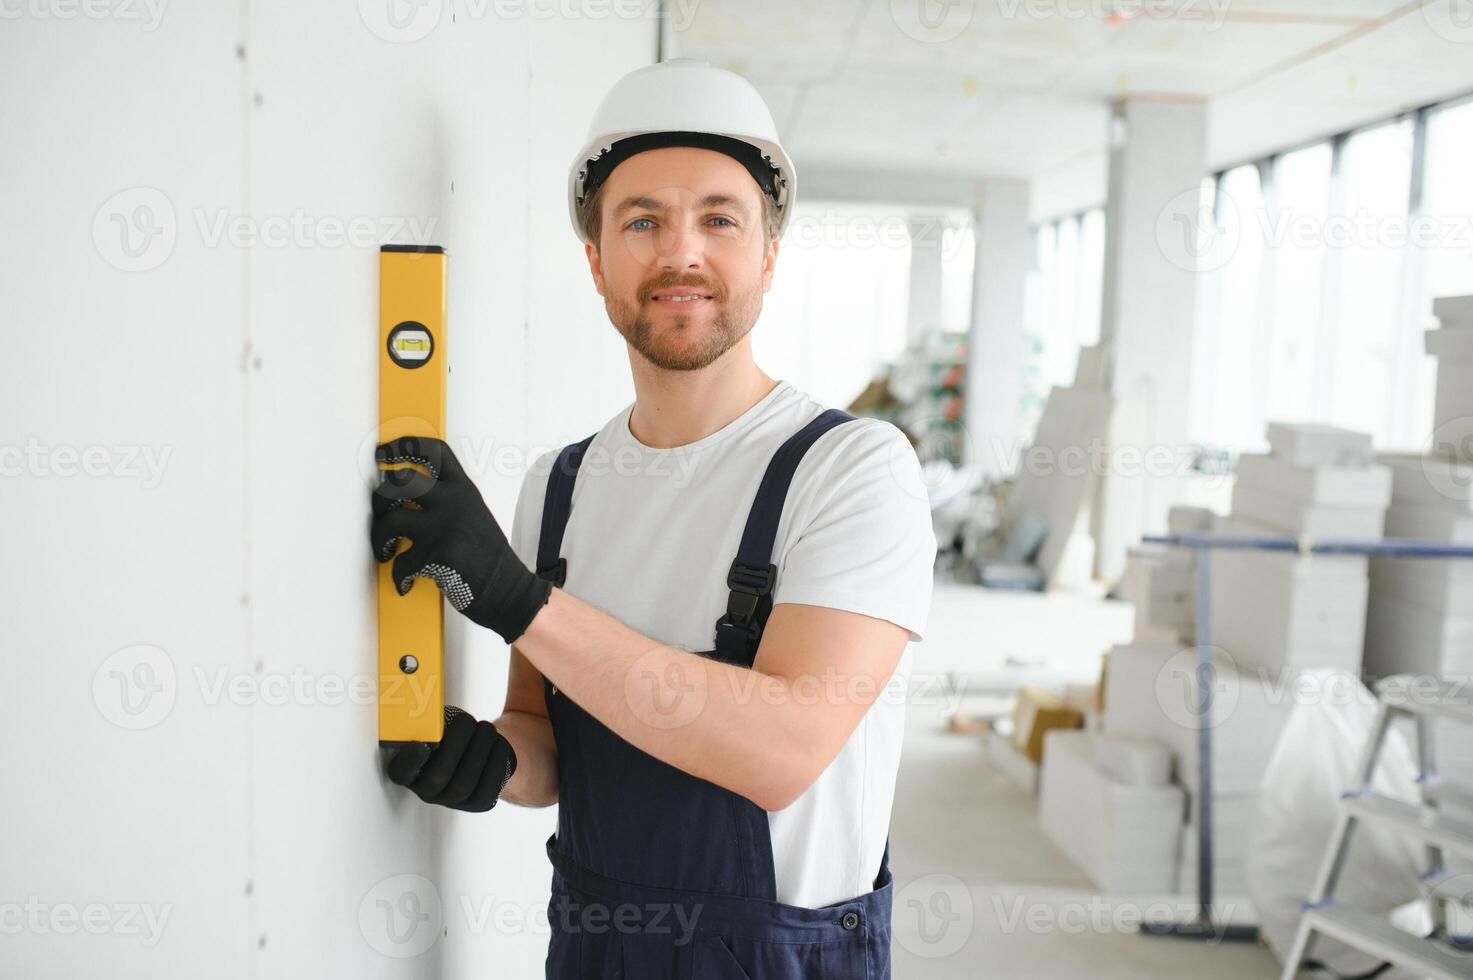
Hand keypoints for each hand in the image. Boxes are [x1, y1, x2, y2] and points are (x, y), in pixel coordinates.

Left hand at [370, 435, 551, 643]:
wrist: (508, 589)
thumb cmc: (490, 557)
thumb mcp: (475, 514)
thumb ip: (448, 500)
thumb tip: (408, 497)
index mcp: (463, 489)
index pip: (432, 451)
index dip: (402, 446)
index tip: (383, 453)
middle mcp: (453, 502)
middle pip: (399, 481)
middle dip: (379, 498)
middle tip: (380, 512)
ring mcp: (442, 528)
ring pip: (390, 519)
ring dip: (379, 537)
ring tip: (384, 549)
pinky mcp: (434, 556)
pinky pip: (400, 562)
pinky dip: (399, 575)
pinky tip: (405, 580)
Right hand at [385, 706, 516, 811]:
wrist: (479, 748)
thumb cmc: (452, 731)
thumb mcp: (438, 723)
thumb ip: (432, 721)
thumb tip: (433, 712)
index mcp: (410, 769)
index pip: (400, 773)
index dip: (409, 762)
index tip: (422, 744)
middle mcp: (427, 790)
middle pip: (437, 778)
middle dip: (455, 745)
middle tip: (467, 719)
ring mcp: (452, 800)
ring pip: (463, 785)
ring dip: (478, 750)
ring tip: (486, 727)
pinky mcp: (478, 803)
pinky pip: (488, 789)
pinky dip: (496, 762)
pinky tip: (497, 742)